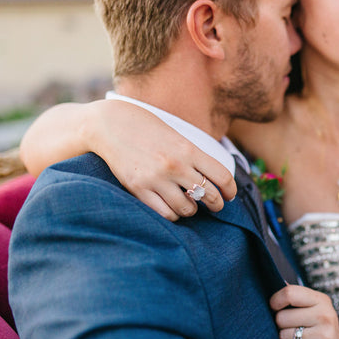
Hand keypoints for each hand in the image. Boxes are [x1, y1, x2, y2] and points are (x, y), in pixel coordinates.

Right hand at [89, 100, 236, 220]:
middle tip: (215, 205)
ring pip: (187, 209)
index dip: (230, 190)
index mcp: (188, 149)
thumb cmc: (146, 128)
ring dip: (192, 210)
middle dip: (216, 204)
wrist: (108, 125)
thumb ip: (194, 156)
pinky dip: (173, 214)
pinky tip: (172, 208)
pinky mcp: (138, 190)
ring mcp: (156, 179)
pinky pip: (165, 213)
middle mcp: (175, 166)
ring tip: (189, 205)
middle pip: (208, 195)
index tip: (230, 195)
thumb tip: (214, 180)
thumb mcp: (176, 136)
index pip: (222, 176)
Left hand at [270, 285, 338, 338]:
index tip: (275, 307)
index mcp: (321, 300)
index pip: (290, 293)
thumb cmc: (321, 327)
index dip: (276, 301)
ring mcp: (324, 336)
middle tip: (292, 328)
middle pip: (282, 317)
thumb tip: (278, 285)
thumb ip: (297, 297)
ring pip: (284, 336)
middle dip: (281, 325)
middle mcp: (324, 316)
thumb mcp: (315, 307)